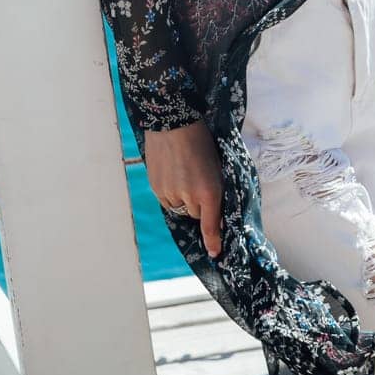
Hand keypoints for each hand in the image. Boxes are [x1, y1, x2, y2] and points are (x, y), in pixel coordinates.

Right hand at [144, 119, 223, 258]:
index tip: (215, 253)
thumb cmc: (201, 140)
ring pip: (180, 208)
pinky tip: (173, 172)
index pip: (210, 225)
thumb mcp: (217, 164)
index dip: (213, 241)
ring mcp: (170, 193)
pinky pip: (167, 200)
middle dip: (199, 205)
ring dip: (183, 199)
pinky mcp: (156, 187)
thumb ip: (217, 189)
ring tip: (183, 173)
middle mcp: (189, 196)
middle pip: (196, 215)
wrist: (173, 121)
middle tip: (199, 182)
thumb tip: (216, 211)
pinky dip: (171, 192)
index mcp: (209, 190)